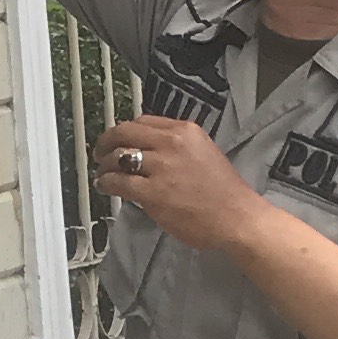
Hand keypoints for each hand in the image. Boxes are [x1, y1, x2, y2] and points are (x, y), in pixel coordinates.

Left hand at [94, 114, 265, 254]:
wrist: (237, 218)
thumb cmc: (225, 192)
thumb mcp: (203, 152)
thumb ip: (176, 147)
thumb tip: (149, 151)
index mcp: (185, 130)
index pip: (143, 121)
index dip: (125, 131)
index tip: (118, 139)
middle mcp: (171, 143)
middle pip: (124, 132)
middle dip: (106, 141)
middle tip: (99, 152)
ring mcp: (161, 167)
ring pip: (118, 157)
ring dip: (104, 165)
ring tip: (101, 173)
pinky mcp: (153, 193)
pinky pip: (118, 182)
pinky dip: (106, 182)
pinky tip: (105, 186)